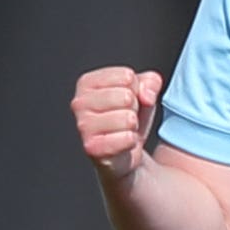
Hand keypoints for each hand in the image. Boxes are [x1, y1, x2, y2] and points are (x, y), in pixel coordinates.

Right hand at [71, 66, 164, 182]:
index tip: (127, 99)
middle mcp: (79, 102)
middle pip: (126, 96)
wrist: (125, 152)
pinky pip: (126, 138)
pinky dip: (131, 141)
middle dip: (135, 108)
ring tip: (123, 129)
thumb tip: (146, 94)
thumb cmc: (129, 117)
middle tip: (126, 117)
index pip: (127, 77)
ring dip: (133, 126)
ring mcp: (83, 126)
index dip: (136, 89)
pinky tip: (123, 143)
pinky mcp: (92, 148)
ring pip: (127, 118)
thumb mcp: (143, 92)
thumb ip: (150, 82)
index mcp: (87, 83)